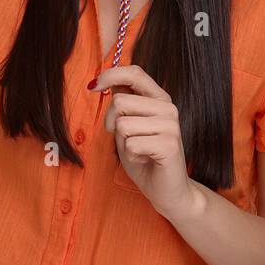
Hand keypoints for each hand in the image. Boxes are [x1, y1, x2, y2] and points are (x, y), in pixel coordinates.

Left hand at [95, 64, 199, 220]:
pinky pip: (131, 144)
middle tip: (126, 139)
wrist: (168, 191)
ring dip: (123, 143)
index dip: (111, 74)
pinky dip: (131, 156)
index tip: (94, 86)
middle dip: (112, 123)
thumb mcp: (128, 127)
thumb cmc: (145, 157)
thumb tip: (103, 81)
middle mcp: (168, 107)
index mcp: (158, 98)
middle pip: (119, 102)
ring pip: (123, 124)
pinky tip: (145, 159)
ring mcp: (170, 125)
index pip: (135, 73)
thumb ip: (122, 105)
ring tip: (139, 150)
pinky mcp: (169, 144)